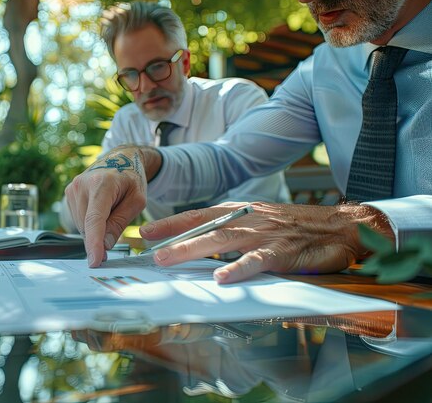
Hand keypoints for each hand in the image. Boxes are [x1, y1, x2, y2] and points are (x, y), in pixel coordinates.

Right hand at [65, 146, 160, 266]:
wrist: (121, 158)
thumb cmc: (132, 179)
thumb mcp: (137, 201)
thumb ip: (120, 222)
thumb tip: (104, 245)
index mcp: (102, 184)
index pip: (94, 219)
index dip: (94, 243)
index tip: (94, 261)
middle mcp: (81, 185)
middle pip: (88, 226)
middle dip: (101, 236)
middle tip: (118, 224)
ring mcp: (72, 189)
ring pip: (82, 226)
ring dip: (96, 229)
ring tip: (111, 209)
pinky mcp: (68, 193)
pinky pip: (79, 220)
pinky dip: (90, 223)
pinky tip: (101, 209)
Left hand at [139, 202, 393, 283]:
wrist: (342, 226)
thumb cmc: (299, 226)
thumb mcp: (261, 221)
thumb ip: (234, 230)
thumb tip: (203, 244)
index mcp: (242, 212)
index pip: (200, 215)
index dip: (173, 223)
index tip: (148, 232)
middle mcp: (248, 220)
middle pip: (204, 227)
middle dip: (174, 238)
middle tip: (149, 250)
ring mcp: (265, 235)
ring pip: (222, 240)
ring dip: (192, 249)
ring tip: (168, 260)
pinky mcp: (283, 252)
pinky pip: (257, 261)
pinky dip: (238, 269)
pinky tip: (222, 277)